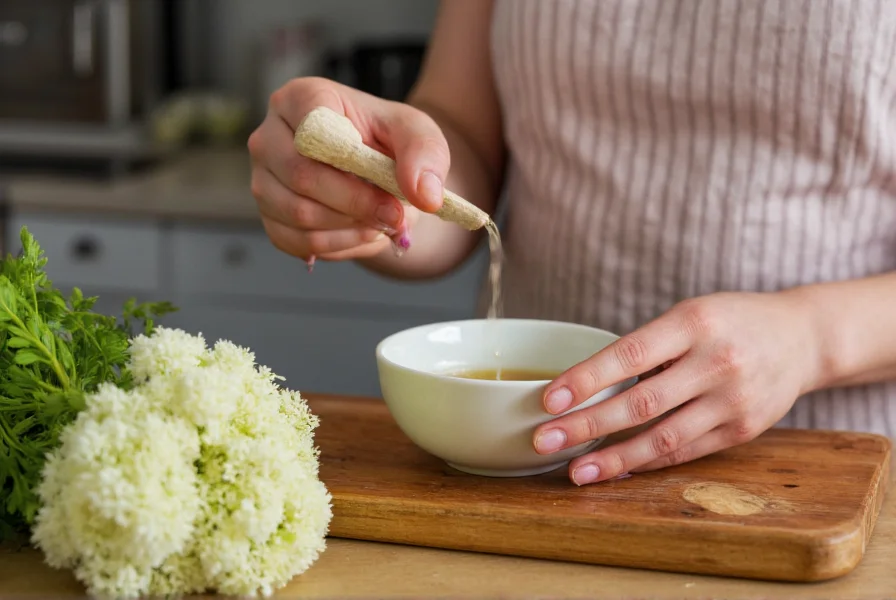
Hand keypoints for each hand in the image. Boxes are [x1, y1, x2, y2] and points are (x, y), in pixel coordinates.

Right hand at [247, 77, 449, 265]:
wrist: (375, 172)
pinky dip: (337, 245)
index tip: (390, 188)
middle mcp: (269, 137)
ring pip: (298, 214)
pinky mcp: (268, 216)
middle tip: (394, 215)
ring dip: (349, 228)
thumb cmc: (388, 142)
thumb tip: (425, 195)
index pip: (312, 130)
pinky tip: (361, 233)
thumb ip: (426, 155)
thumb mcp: (417, 134)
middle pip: (301, 177)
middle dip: (356, 204)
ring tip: (381, 222)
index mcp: (300, 100)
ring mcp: (263, 179)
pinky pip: (295, 242)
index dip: (351, 164)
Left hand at [532, 291, 823, 484]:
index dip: (585, 379)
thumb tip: (587, 386)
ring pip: (663, 438)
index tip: (547, 399)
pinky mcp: (743, 431)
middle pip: (640, 403)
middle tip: (544, 439)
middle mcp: (716, 363)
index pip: (628, 354)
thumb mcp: (689, 314)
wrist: (801, 338)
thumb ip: (647, 347)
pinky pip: (685, 452)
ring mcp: (733, 401)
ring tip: (575, 471)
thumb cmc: (729, 321)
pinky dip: (647, 462)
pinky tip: (616, 468)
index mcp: (693, 323)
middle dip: (586, 426)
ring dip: (613, 458)